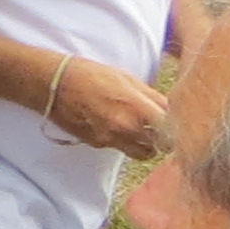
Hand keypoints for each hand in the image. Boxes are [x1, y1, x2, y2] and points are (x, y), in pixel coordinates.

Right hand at [44, 55, 171, 158]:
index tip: (176, 123)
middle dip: (164, 138)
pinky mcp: (97, 144)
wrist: (53, 84)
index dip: (177, 126)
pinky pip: (120, 148)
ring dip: (146, 145)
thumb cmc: (90, 75)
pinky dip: (123, 142)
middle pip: (162, 146)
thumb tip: (169, 109)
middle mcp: (126, 127)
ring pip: (143, 153)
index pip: (172, 127)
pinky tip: (114, 126)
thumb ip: (150, 96)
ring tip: (140, 131)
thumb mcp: (126, 78)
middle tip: (161, 129)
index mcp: (136, 106)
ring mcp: (111, 138)